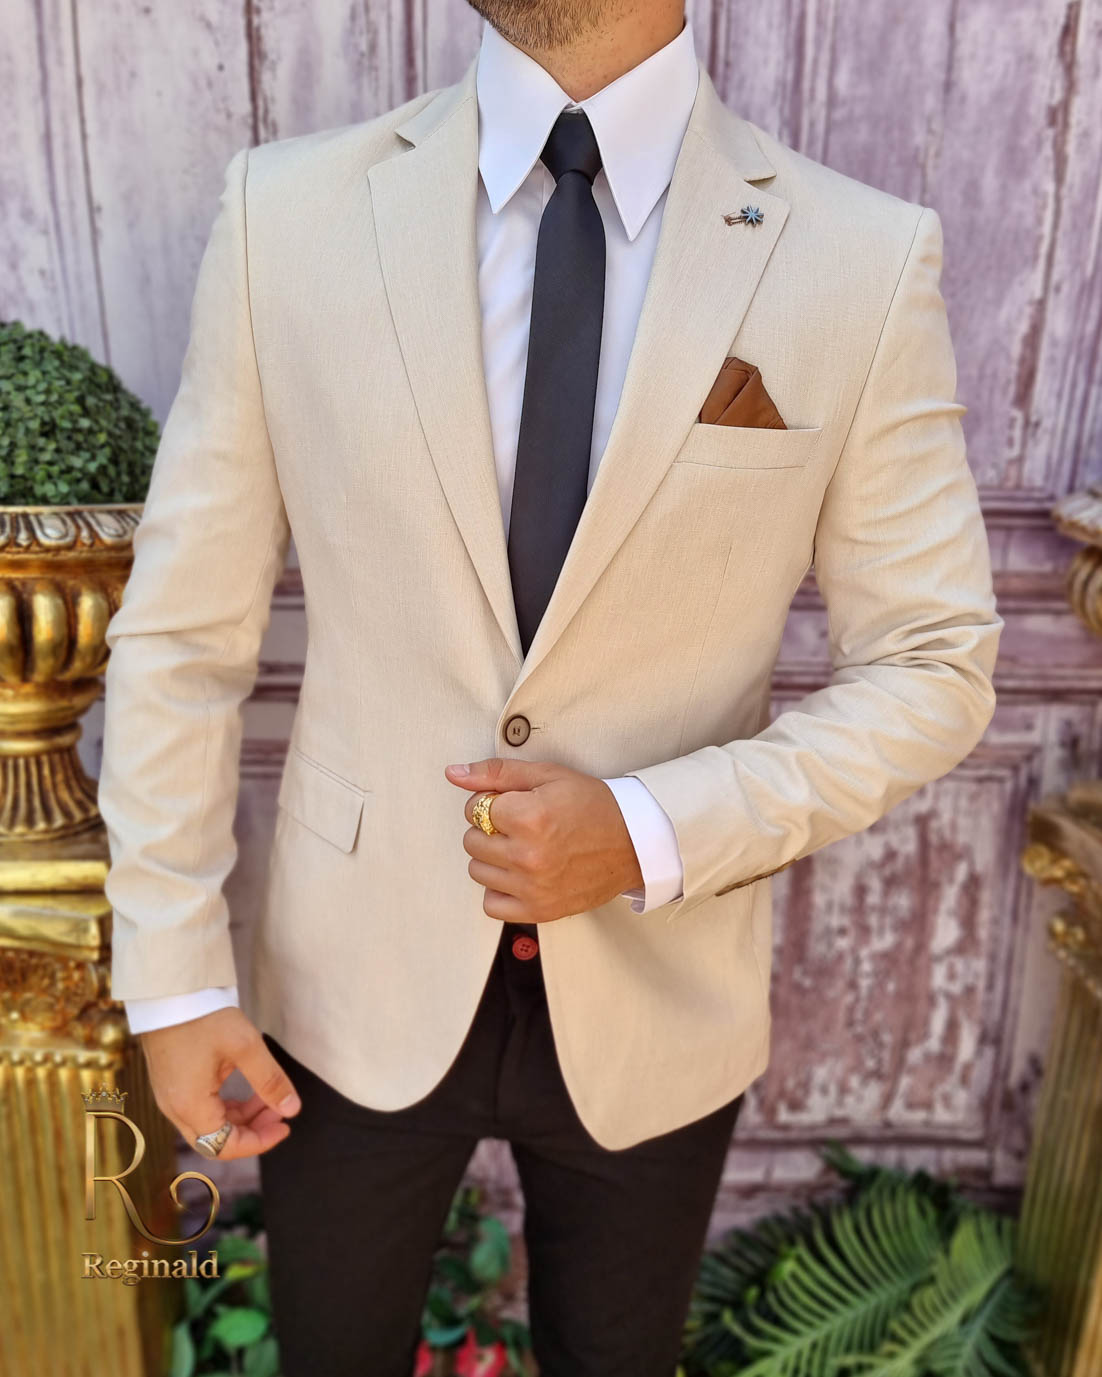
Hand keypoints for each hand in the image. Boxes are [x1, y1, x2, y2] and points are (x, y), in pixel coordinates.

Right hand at [138, 1007, 300, 1160]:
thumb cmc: (204, 1017)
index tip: (285, 1126)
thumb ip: (269, 1081)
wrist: (168, 992)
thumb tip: (292, 1109)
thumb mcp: (245, 1047)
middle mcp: (175, 1109)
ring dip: (242, 1119)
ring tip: (269, 1099)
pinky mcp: (173, 1085)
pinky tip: (248, 1092)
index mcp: (190, 1106)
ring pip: (210, 1126)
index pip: (225, 1147)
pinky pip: (202, 1109)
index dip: (259, 1142)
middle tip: (280, 1113)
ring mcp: (171, 1097)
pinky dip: (227, 1107)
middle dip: (252, 1132)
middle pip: (216, 1141)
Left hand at [444, 757, 644, 922]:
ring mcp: (532, 887)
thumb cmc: (593, 805)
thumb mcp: (548, 776)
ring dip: (492, 858)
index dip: (491, 802)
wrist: (634, 842)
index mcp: (529, 817)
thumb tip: (454, 773)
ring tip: (521, 848)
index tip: (512, 804)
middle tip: (518, 825)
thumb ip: (497, 773)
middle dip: (488, 829)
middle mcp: (527, 855)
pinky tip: (519, 875)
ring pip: (478, 871)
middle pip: (472, 841)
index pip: (474, 808)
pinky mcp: (539, 910)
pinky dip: (499, 890)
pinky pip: (492, 905)